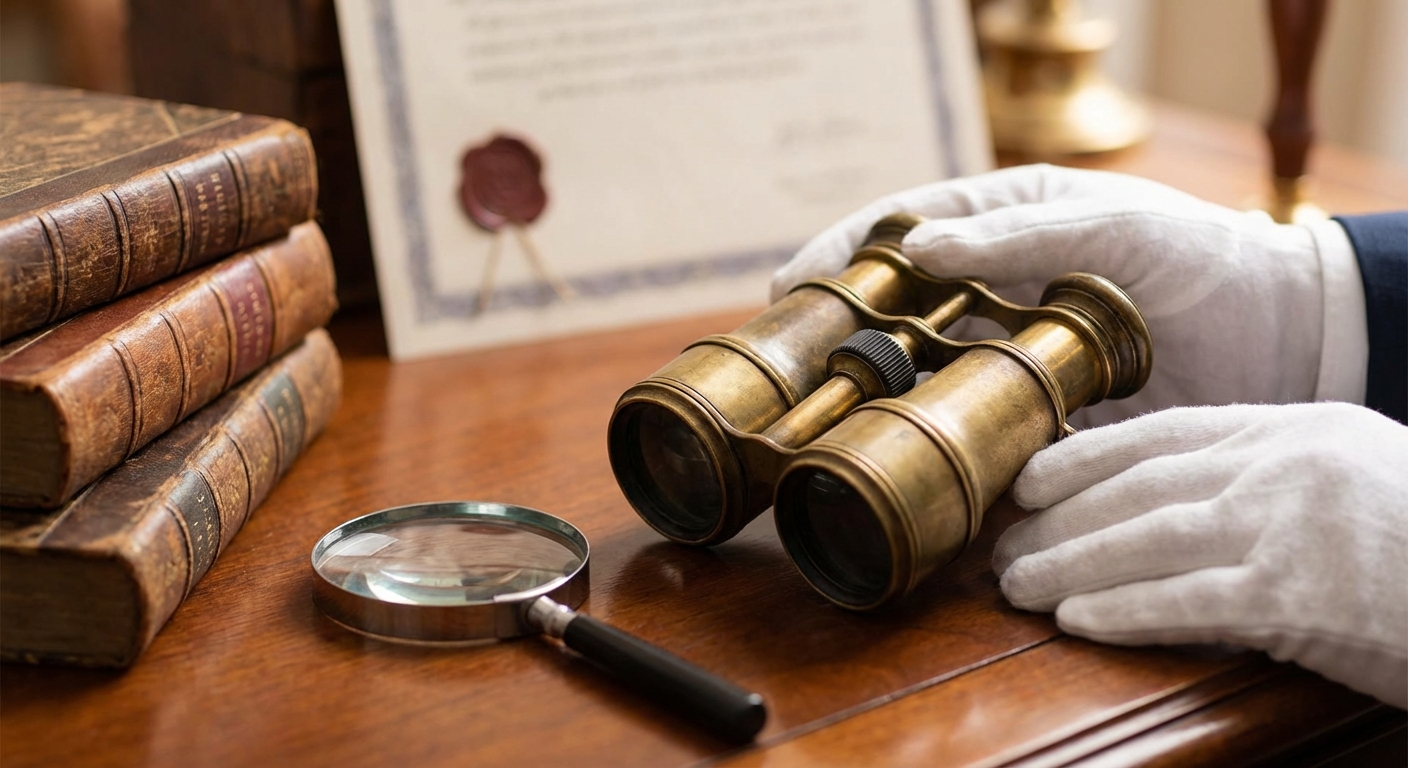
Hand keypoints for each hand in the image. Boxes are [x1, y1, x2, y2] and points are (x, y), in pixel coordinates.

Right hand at [773, 165, 1360, 425]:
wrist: (1282, 337)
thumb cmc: (1201, 258)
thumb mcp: (1113, 226)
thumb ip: (1019, 236)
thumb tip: (921, 247)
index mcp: (1004, 224)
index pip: (904, 228)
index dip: (843, 251)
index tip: (792, 283)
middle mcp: (994, 291)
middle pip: (897, 309)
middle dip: (843, 331)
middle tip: (794, 359)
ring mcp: (1011, 356)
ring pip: (926, 375)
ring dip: (882, 395)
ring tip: (832, 415)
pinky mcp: (1037, 417)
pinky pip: (975, 434)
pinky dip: (942, 450)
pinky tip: (907, 462)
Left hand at [993, 403, 1407, 707]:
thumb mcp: (1351, 473)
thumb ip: (1267, 474)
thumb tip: (1170, 497)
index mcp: (1294, 429)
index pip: (1164, 432)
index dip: (1085, 456)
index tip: (1031, 478)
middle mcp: (1281, 465)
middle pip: (1138, 485)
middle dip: (1059, 517)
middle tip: (1003, 543)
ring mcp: (1288, 526)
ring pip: (1145, 537)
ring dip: (1068, 562)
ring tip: (1017, 583)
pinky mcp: (1299, 595)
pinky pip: (1186, 600)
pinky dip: (1122, 608)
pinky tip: (1075, 617)